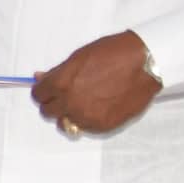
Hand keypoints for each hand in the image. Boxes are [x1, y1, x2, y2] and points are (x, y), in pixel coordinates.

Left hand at [28, 30, 160, 139]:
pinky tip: (97, 107)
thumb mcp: (79, 57)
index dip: (43, 91)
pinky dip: (86, 120)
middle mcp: (70, 103)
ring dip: (68, 114)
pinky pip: (85, 128)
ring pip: (65, 123)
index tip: (49, 89)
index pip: (38, 95)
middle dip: (53, 103)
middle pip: (48, 112)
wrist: (145, 64)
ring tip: (83, 102)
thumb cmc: (112, 53)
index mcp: (61, 83)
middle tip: (65, 95)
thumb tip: (39, 78)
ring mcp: (86, 117)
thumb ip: (57, 72)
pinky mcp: (102, 126)